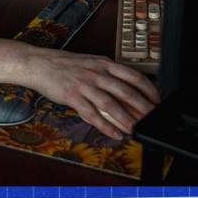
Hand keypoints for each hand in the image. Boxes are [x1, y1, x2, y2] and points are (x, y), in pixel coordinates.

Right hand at [24, 48, 160, 138]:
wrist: (39, 64)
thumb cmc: (66, 66)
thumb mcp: (92, 64)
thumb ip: (109, 75)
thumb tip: (128, 91)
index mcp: (104, 64)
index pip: (133, 76)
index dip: (148, 89)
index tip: (157, 101)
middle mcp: (97, 73)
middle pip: (125, 92)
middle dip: (143, 107)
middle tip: (152, 119)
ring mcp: (85, 85)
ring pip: (110, 105)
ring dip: (126, 119)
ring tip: (136, 130)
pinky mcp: (72, 96)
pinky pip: (92, 114)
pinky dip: (105, 126)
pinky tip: (114, 133)